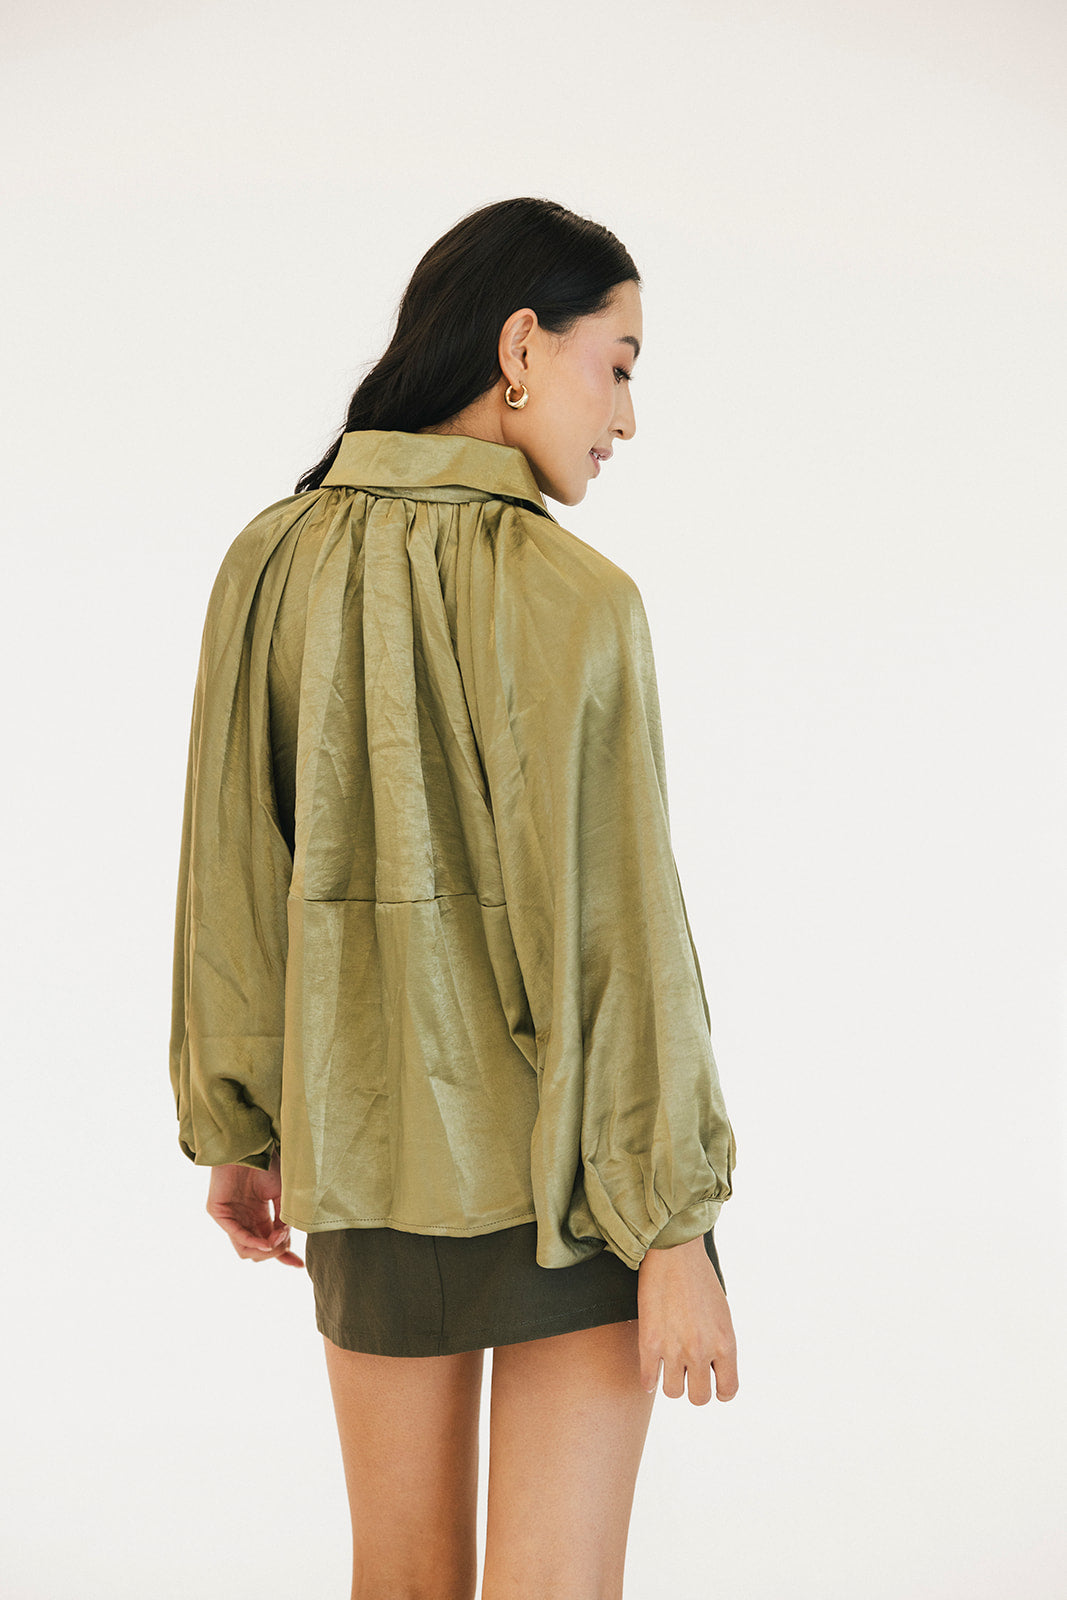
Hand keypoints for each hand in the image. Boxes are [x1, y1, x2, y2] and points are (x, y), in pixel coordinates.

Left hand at [206, 1148, 303, 1267]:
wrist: (251, 1144)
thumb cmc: (268, 1163)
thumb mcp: (283, 1194)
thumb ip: (284, 1219)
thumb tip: (284, 1241)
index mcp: (259, 1215)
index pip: (269, 1243)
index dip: (284, 1256)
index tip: (299, 1265)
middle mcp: (244, 1219)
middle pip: (259, 1251)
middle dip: (276, 1250)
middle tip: (286, 1238)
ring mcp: (230, 1217)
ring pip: (246, 1250)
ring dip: (265, 1250)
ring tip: (278, 1239)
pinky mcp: (218, 1212)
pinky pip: (236, 1235)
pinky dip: (252, 1241)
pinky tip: (266, 1241)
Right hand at [637, 1235, 737, 1404]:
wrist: (674, 1253)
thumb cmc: (701, 1280)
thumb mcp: (722, 1316)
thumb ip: (720, 1346)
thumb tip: (713, 1371)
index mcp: (725, 1344)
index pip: (728, 1390)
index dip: (721, 1391)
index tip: (713, 1385)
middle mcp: (701, 1351)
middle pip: (699, 1398)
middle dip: (695, 1388)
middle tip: (689, 1375)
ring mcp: (674, 1349)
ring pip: (674, 1393)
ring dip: (672, 1383)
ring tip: (670, 1368)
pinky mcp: (649, 1342)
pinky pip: (649, 1381)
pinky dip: (650, 1381)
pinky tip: (651, 1373)